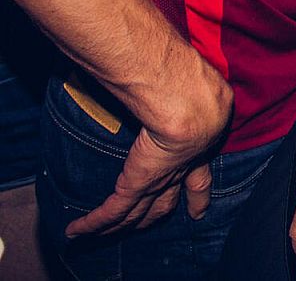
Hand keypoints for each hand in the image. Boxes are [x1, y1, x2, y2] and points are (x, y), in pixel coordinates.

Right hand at [66, 68, 231, 235]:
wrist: (193, 104)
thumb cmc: (201, 88)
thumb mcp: (206, 92)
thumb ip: (200, 92)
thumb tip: (196, 74)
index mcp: (201, 147)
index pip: (199, 178)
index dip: (198, 195)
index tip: (199, 209)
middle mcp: (181, 169)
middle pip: (168, 203)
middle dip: (159, 215)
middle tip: (150, 225)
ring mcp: (158, 179)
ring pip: (136, 212)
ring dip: (120, 226)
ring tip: (104, 234)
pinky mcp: (135, 184)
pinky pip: (111, 211)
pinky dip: (93, 224)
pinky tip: (76, 232)